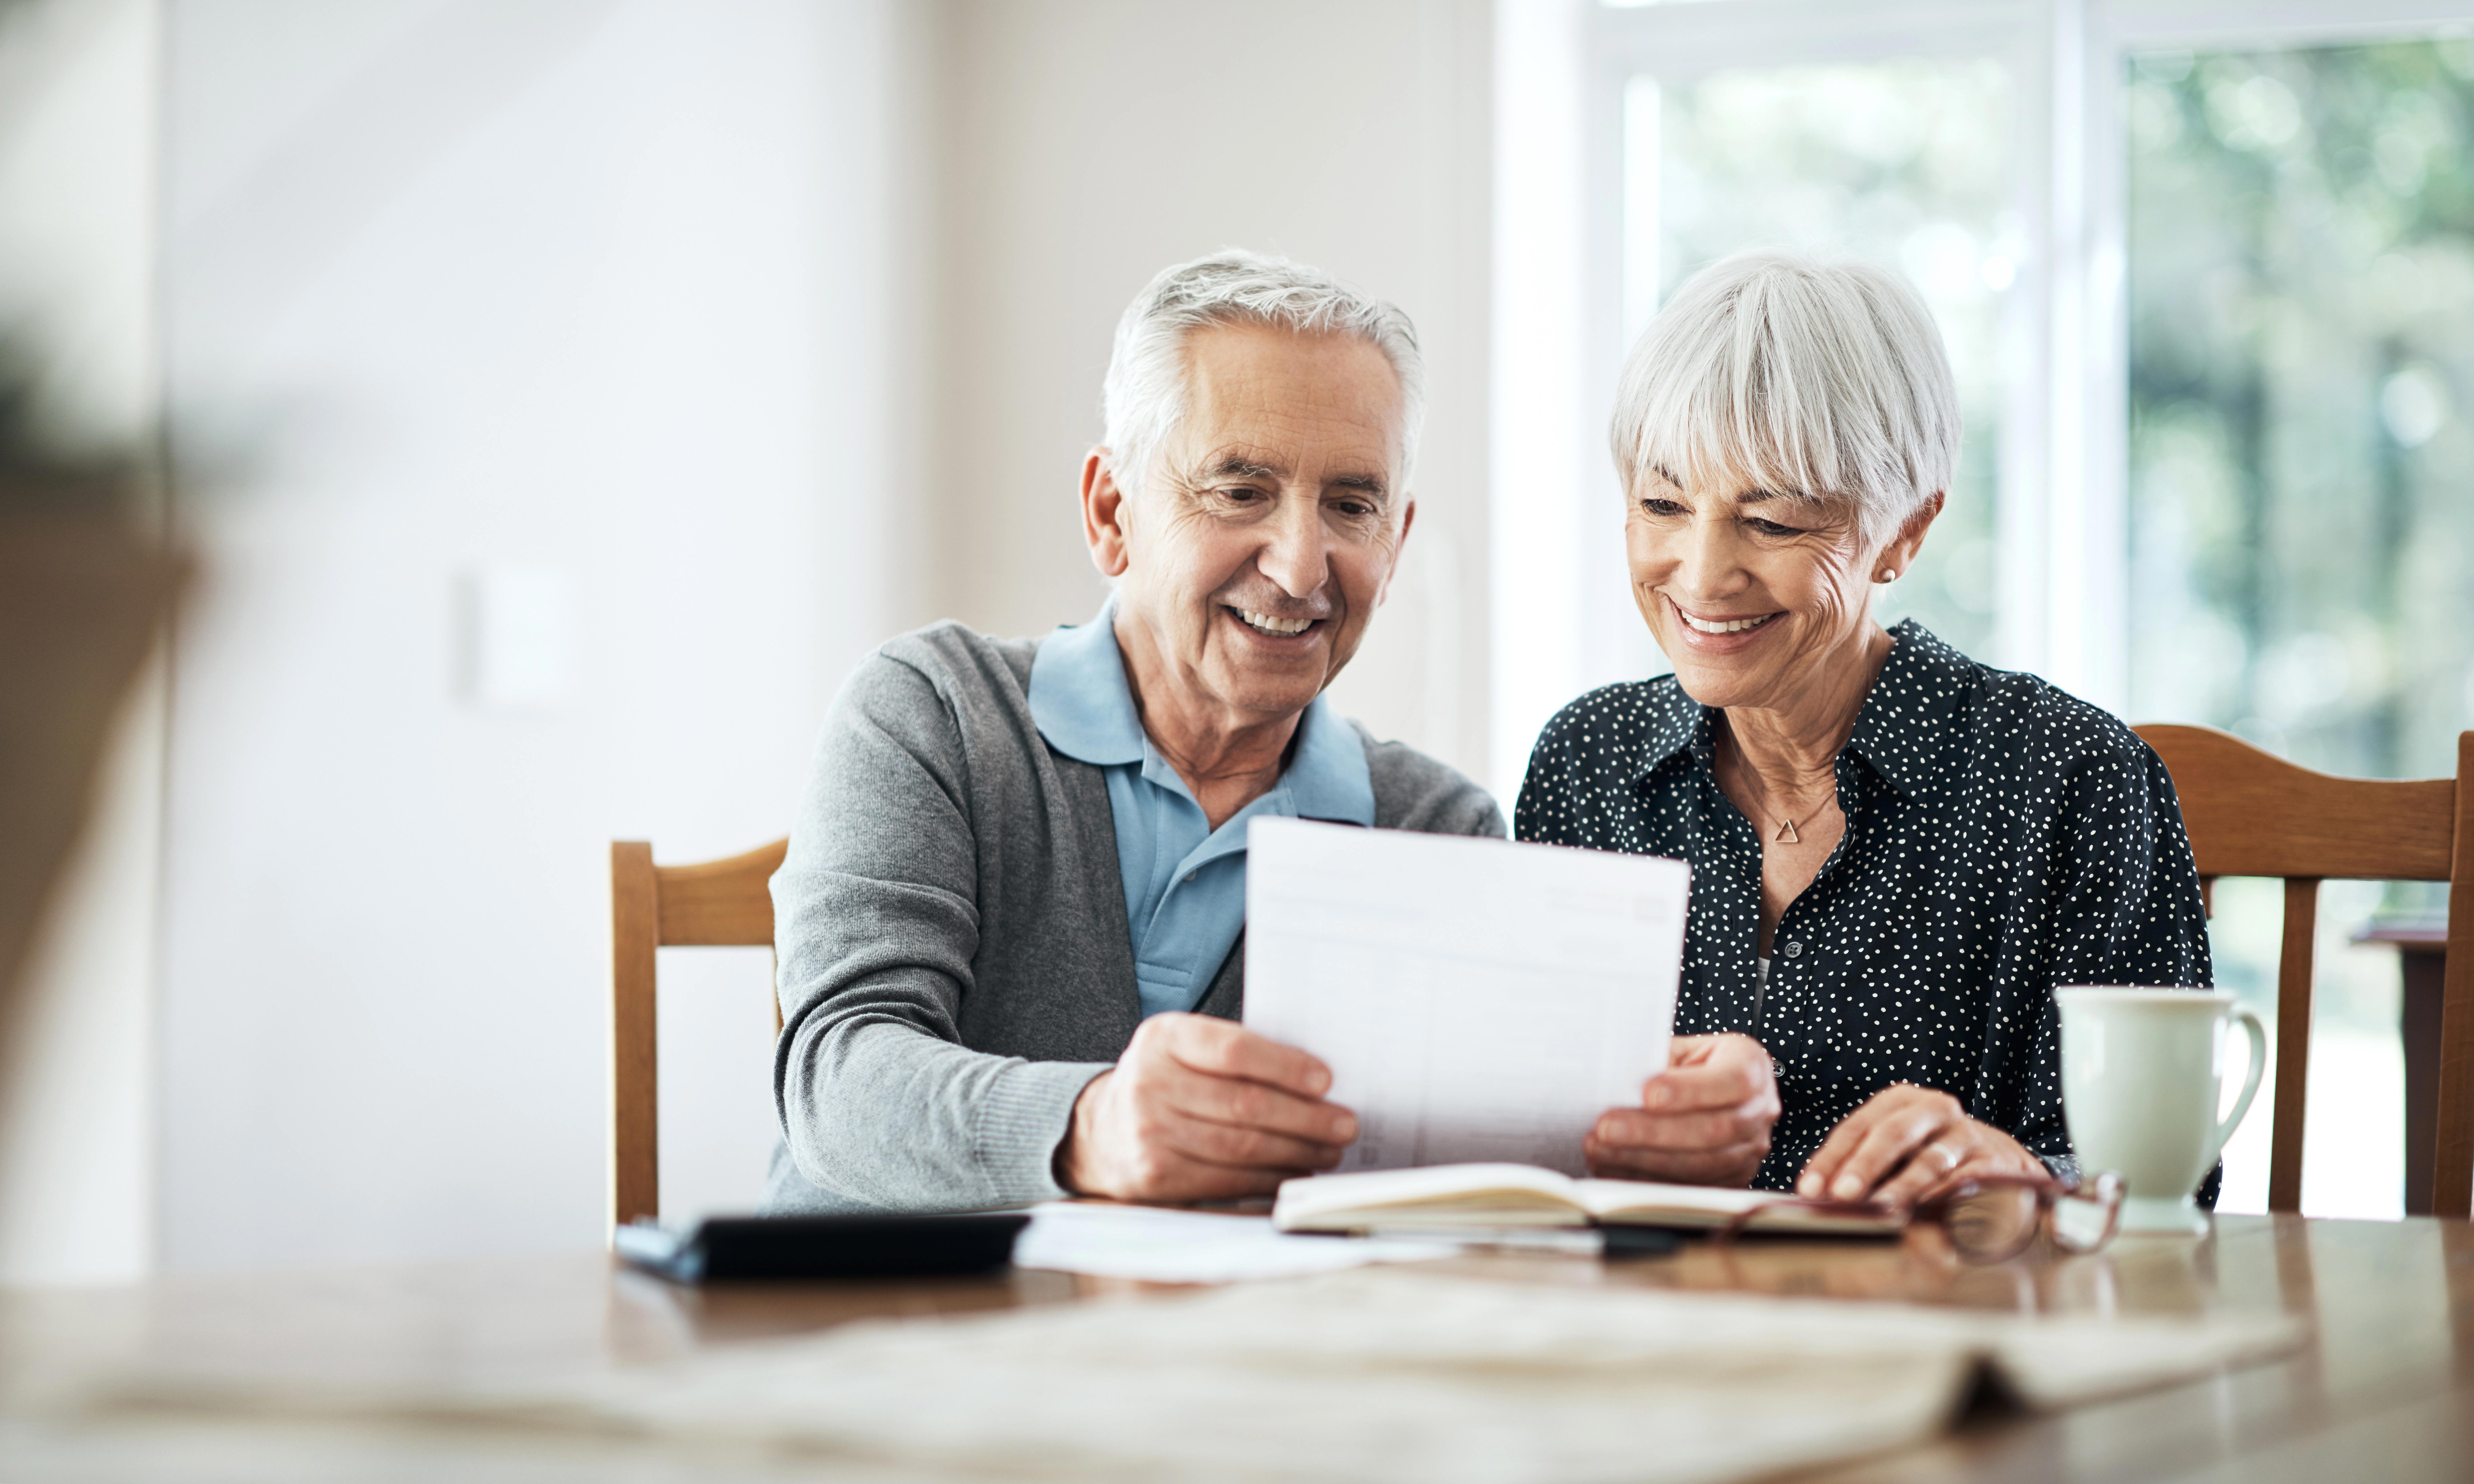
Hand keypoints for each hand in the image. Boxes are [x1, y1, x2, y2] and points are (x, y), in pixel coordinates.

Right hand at [1055, 1013, 1356, 1200]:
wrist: (1103, 1129)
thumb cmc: (1166, 1080)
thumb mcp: (1186, 1047)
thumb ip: (1236, 1053)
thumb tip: (1316, 1081)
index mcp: (1163, 1038)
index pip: (1234, 1051)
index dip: (1285, 1067)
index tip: (1325, 1080)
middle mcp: (1149, 1083)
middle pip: (1245, 1104)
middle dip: (1306, 1118)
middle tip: (1344, 1124)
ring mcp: (1149, 1133)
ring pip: (1241, 1147)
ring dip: (1297, 1151)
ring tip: (1330, 1150)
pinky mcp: (1156, 1177)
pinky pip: (1227, 1180)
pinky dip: (1270, 1178)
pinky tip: (1296, 1171)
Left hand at [1583, 1033, 1779, 1185]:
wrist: (1707, 1088)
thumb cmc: (1688, 1064)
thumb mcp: (1679, 1050)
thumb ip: (1658, 1063)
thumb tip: (1614, 1083)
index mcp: (1752, 1066)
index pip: (1733, 1080)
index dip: (1691, 1090)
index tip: (1648, 1094)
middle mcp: (1760, 1110)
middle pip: (1714, 1129)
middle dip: (1654, 1131)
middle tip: (1606, 1127)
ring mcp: (1750, 1150)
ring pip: (1702, 1164)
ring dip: (1644, 1159)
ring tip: (1599, 1149)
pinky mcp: (1732, 1179)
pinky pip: (1690, 1186)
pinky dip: (1647, 1178)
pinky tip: (1613, 1167)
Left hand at [1796, 1084, 2039, 1206]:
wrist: (2001, 1158)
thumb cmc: (1932, 1153)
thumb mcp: (1897, 1149)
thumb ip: (1861, 1167)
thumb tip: (1817, 1197)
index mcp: (1900, 1102)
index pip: (1856, 1127)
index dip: (1830, 1159)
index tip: (1810, 1189)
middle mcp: (1934, 1110)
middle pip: (1893, 1134)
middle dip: (1864, 1165)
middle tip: (1842, 1195)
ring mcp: (1967, 1134)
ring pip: (1930, 1161)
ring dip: (1903, 1187)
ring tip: (1883, 1209)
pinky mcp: (1995, 1162)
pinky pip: (1966, 1183)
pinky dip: (1945, 1200)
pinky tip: (1927, 1219)